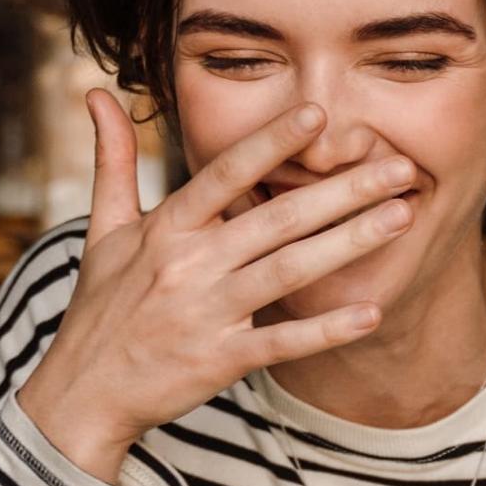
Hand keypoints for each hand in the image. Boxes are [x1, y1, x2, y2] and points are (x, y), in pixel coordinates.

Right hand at [15, 94, 411, 480]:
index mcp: (167, 228)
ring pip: (289, 271)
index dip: (271, 142)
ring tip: (402, 217)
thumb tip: (96, 92)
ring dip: (350, 243)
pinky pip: (282, 342)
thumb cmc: (102, 306)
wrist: (83, 392)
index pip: (225, 174)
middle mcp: (190, 265)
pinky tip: (371, 311)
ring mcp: (207, 314)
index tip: (320, 116)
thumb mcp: (103, 229)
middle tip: (401, 167)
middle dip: (343, 190)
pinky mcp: (219, 361)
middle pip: (277, 218)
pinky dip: (326, 329)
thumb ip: (111, 158)